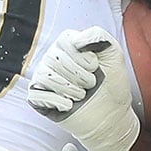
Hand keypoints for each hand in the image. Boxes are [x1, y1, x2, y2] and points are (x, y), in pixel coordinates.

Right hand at [26, 27, 139, 150]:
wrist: (112, 114)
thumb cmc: (112, 84)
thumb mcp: (114, 54)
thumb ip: (98, 36)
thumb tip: (77, 39)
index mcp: (68, 45)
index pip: (64, 41)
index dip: (83, 57)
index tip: (95, 67)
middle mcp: (52, 58)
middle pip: (54, 58)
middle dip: (80, 75)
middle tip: (91, 84)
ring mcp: (43, 77)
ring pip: (46, 76)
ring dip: (72, 90)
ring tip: (82, 95)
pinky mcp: (38, 97)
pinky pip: (37, 94)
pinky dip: (58, 102)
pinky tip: (70, 105)